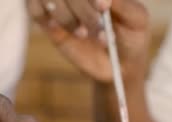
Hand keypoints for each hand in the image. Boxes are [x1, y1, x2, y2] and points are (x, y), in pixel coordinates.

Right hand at [27, 0, 149, 81]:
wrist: (119, 65)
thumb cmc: (131, 37)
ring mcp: (62, 2)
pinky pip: (34, 10)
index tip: (104, 8)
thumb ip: (124, 5)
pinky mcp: (48, 19)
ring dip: (65, 16)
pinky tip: (59, 30)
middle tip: (96, 28)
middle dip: (82, 7)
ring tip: (83, 35)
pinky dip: (44, 17)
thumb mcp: (137, 20)